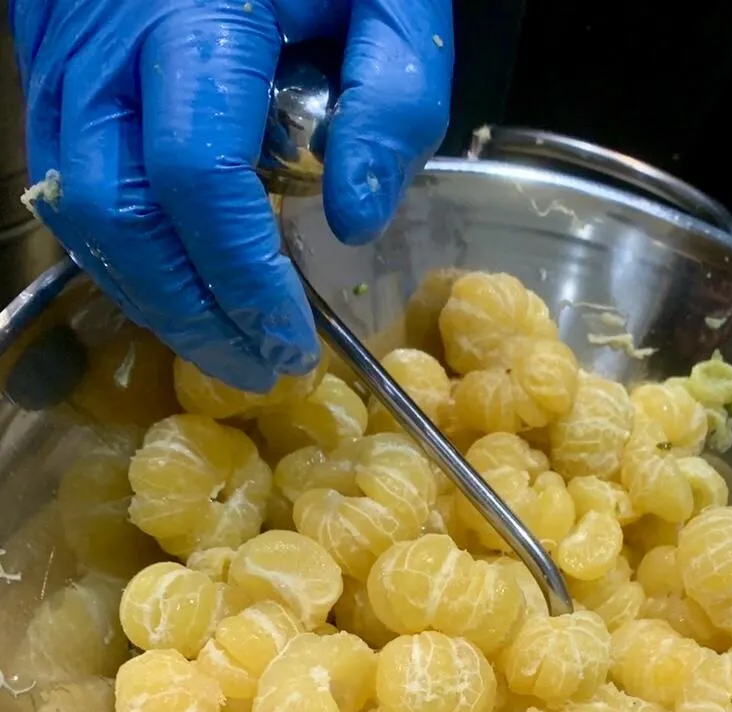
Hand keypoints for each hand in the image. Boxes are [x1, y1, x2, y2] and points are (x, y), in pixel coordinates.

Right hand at [12, 0, 452, 390]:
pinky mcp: (51, 71)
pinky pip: (69, 187)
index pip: (194, 177)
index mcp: (191, 13)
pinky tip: (184, 285)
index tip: (293, 339)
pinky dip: (127, 254)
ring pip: (79, 211)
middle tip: (259, 368)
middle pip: (118, 214)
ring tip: (228, 344)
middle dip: (191, 311)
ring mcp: (63, 57)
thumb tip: (356, 219)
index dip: (241, 275)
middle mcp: (105, 44)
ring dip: (154, 296)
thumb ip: (391, 100)